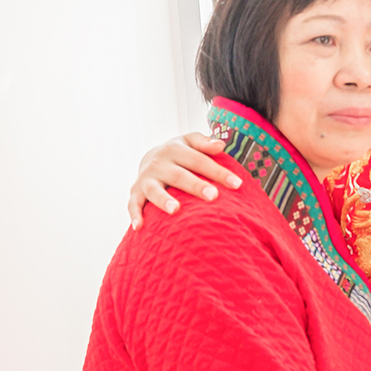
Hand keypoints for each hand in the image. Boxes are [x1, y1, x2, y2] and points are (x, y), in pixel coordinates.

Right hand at [128, 133, 242, 228]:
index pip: (200, 161)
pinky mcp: (135, 192)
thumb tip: (221, 145)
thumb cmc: (180, 154)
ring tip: (176, 210)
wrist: (149, 158)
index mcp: (175, 149)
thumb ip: (204, 143)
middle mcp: (159, 163)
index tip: (237, 184)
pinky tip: (139, 227)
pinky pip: (133, 204)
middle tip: (213, 196)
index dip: (219, 172)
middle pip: (179, 175)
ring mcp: (146, 178)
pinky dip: (135, 215)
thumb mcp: (190, 142)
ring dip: (164, 200)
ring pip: (154, 190)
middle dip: (196, 186)